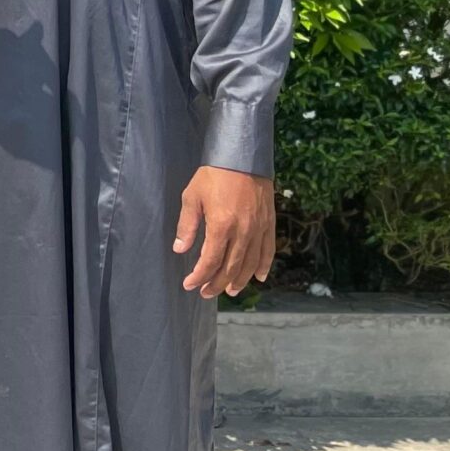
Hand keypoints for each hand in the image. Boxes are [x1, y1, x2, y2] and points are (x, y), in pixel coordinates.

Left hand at [175, 165, 276, 296]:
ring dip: (240, 280)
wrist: (243, 158)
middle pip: (231, 267)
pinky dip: (264, 267)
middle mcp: (243, 232)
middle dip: (216, 283)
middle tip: (206, 293)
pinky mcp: (269, 225)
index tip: (190, 284)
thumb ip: (187, 226)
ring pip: (250, 264)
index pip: (211, 260)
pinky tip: (259, 277)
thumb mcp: (192, 197)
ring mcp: (259, 230)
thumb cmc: (214, 175)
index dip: (200, 276)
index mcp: (222, 225)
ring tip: (229, 290)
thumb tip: (180, 249)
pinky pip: (268, 251)